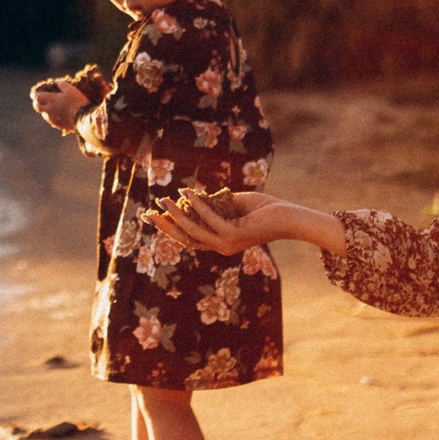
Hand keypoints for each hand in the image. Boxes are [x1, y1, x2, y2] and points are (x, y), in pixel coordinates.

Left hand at [31, 78, 88, 131]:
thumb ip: (62, 85)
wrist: (84, 119)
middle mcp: (49, 111)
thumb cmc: (77, 102)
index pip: (37, 97)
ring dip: (44, 110)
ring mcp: (52, 119)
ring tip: (48, 107)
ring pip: (44, 114)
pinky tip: (56, 114)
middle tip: (37, 100)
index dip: (34, 95)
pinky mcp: (58, 125)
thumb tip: (56, 83)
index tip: (33, 93)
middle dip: (37, 103)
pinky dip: (51, 116)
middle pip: (38, 107)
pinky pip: (51, 120)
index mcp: (51, 100)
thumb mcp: (70, 90)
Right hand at [148, 191, 343, 258]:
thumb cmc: (264, 210)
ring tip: (165, 200)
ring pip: (194, 231)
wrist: (290, 217)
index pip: (189, 238)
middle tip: (148, 212)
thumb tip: (192, 196)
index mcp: (220, 243)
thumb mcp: (233, 205)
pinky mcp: (235, 235)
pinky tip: (189, 192)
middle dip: (165, 226)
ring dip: (177, 215)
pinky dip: (198, 204)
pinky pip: (210, 218)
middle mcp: (221, 247)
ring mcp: (227, 243)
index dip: (170, 228)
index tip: (154, 216)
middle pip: (185, 239)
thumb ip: (214, 203)